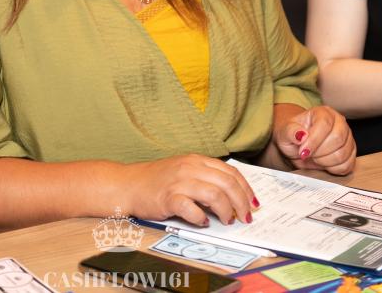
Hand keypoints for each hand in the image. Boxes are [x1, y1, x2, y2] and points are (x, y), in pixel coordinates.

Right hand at [121, 154, 257, 226]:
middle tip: (245, 217)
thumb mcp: (185, 171)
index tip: (253, 203)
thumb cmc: (158, 181)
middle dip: (241, 203)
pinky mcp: (168, 198)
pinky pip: (191, 209)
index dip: (246, 189)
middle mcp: (190, 168)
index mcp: (197, 160)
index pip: (231, 172)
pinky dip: (201, 218)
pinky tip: (202, 222)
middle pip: (227, 184)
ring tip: (227, 221)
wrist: (129, 184)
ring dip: (226, 211)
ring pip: (214, 195)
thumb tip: (231, 197)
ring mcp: (179, 182)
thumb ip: (206, 179)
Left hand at [274, 105, 355, 174]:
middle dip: (319, 152)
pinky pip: (348, 165)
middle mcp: (339, 122)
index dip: (314, 140)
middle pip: (337, 139)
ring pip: (343, 154)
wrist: (299, 145)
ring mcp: (347, 137)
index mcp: (323, 112)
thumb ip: (291, 131)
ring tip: (315, 157)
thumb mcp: (285, 132)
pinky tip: (324, 163)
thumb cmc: (293, 135)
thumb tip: (300, 135)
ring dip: (325, 161)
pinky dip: (334, 169)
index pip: (325, 124)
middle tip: (308, 154)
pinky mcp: (351, 153)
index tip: (303, 151)